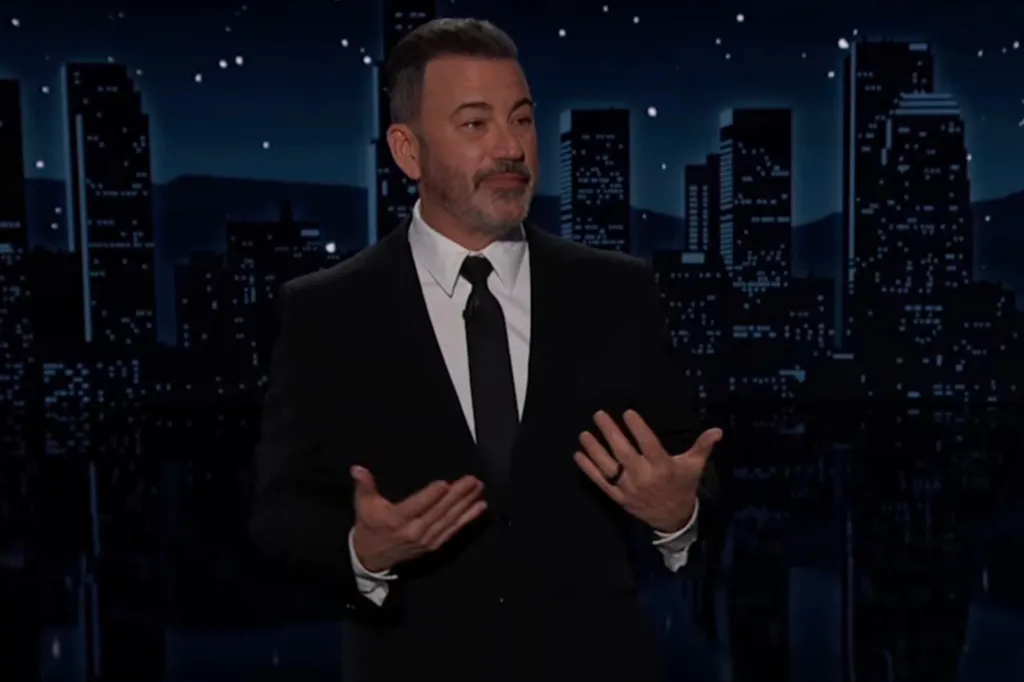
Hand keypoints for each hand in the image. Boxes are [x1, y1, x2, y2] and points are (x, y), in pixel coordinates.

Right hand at [349, 466, 487, 572]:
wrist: (371, 558)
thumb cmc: (369, 526)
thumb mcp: (363, 505)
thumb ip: (364, 485)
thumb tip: (357, 469)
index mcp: (396, 520)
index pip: (417, 506)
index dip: (431, 496)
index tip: (444, 484)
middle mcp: (414, 531)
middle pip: (439, 511)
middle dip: (457, 495)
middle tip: (472, 480)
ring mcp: (426, 539)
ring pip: (449, 520)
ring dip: (466, 504)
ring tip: (478, 489)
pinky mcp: (434, 544)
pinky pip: (453, 530)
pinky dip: (467, 519)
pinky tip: (479, 507)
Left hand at [574, 410, 720, 532]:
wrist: (673, 519)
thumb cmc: (683, 486)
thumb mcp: (694, 466)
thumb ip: (703, 446)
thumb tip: (718, 430)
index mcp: (663, 467)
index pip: (649, 445)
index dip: (639, 429)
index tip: (628, 412)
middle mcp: (644, 477)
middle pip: (624, 453)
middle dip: (610, 433)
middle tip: (598, 414)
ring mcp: (628, 488)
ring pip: (608, 467)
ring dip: (594, 450)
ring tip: (584, 433)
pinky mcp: (618, 496)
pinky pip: (601, 482)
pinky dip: (588, 469)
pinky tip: (578, 454)